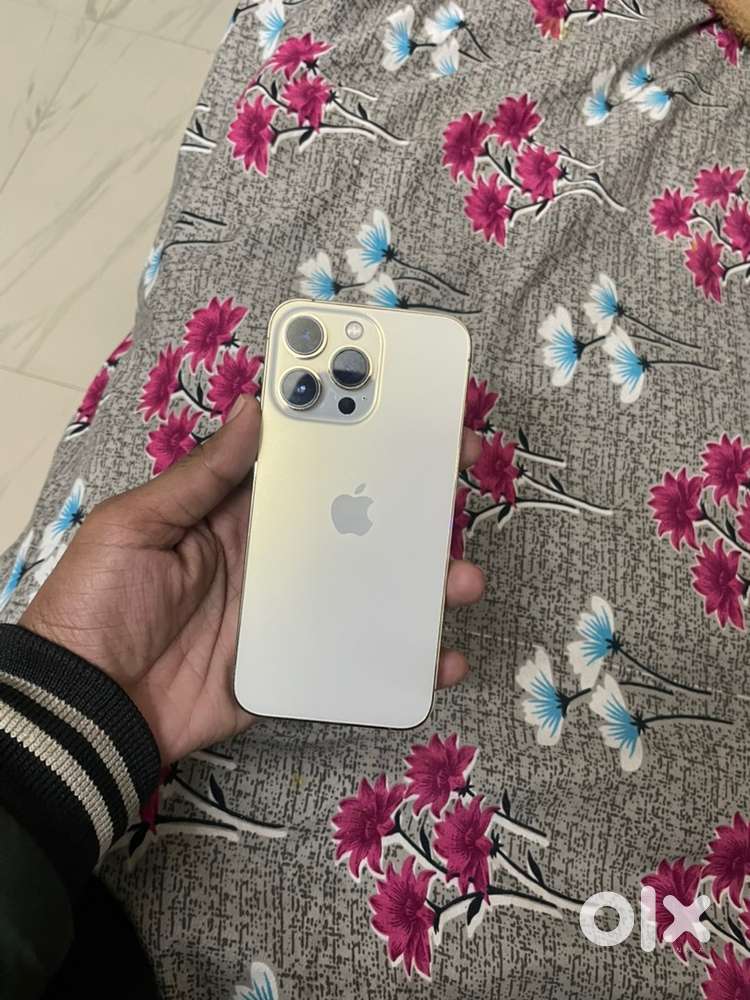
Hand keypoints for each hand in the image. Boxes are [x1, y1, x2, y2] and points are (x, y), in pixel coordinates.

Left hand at [20, 395, 484, 762]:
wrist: (89, 707)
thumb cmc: (100, 603)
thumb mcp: (138, 525)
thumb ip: (201, 475)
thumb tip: (256, 408)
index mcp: (235, 512)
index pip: (304, 462)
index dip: (348, 429)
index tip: (397, 404)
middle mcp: (272, 554)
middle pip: (351, 518)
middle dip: (404, 496)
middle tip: (451, 473)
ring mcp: (290, 609)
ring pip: (368, 584)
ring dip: (417, 577)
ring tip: (458, 574)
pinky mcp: (297, 660)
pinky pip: (357, 653)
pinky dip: (401, 656)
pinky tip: (438, 655)